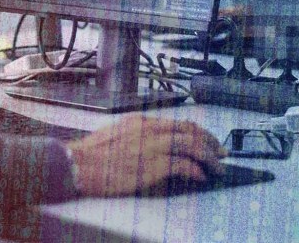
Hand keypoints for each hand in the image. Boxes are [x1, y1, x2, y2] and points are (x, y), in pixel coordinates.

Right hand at [65, 116, 225, 195]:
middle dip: (210, 142)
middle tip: (221, 153)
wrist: (77, 164)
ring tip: (217, 168)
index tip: (207, 141)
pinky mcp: (151, 165)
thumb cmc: (91, 155)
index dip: (198, 132)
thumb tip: (155, 148)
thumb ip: (137, 137)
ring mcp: (151, 146)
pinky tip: (200, 177)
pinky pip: (183, 165)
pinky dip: (195, 171)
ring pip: (192, 146)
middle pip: (190, 130)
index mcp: (140, 121)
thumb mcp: (116, 136)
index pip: (178, 122)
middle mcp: (149, 129)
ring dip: (209, 158)